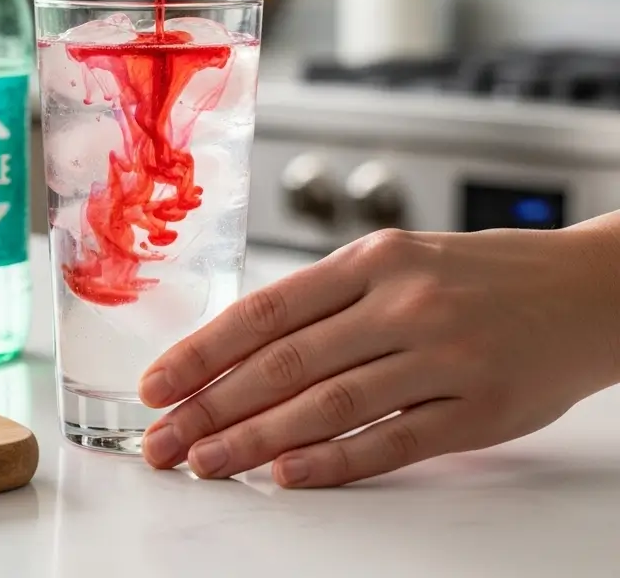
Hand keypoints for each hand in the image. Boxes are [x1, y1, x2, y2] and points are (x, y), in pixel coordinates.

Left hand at [138, 220, 619, 486]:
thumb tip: (243, 348)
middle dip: (211, 405)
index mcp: (372, 259)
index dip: (203, 350)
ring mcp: (441, 357)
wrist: (584, 291)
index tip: (157, 383)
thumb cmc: (477, 274)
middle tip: (162, 440)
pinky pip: (391, 441)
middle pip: (283, 362)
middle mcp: (401, 302)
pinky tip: (285, 476)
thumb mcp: (398, 259)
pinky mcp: (479, 411)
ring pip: (326, 404)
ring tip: (205, 462)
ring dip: (255, 440)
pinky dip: (332, 462)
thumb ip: (329, 300)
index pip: (266, 309)